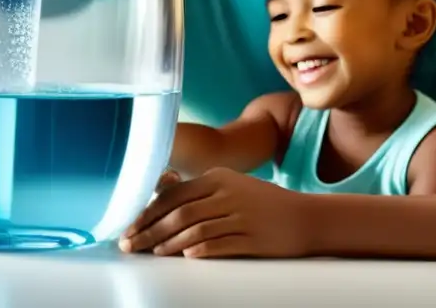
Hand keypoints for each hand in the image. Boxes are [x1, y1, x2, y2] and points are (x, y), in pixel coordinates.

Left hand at [120, 167, 308, 257]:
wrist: (306, 217)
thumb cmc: (262, 203)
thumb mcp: (231, 186)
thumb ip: (199, 191)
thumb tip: (159, 198)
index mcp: (219, 178)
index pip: (174, 193)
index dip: (148, 211)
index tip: (129, 225)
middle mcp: (227, 194)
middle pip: (180, 213)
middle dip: (150, 230)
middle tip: (131, 244)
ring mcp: (241, 216)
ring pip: (196, 230)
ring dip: (170, 244)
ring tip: (154, 253)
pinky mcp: (253, 239)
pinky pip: (221, 244)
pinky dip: (201, 250)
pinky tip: (186, 257)